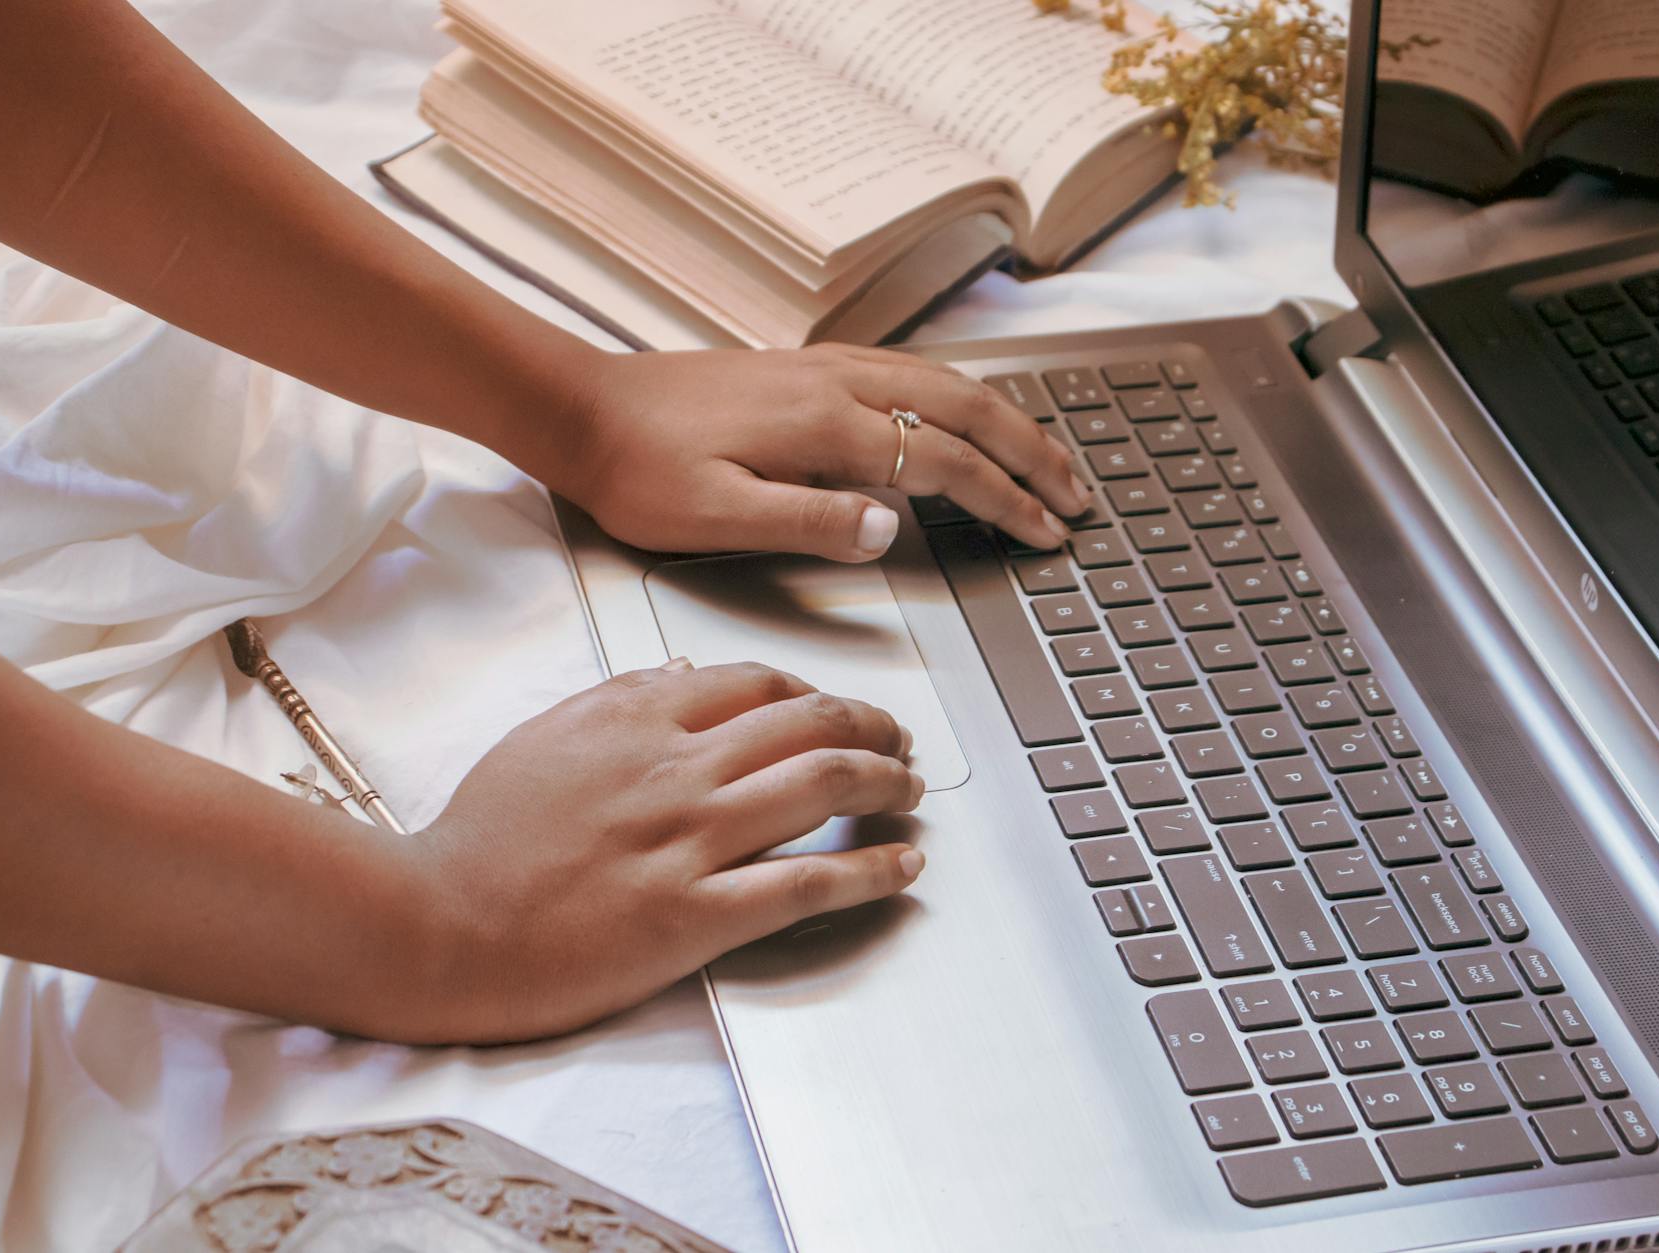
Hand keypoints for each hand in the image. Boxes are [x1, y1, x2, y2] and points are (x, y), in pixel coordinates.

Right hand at [406, 661, 922, 1043]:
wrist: (435, 924)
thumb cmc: (478, 839)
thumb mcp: (544, 738)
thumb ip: (622, 698)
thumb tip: (687, 673)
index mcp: (636, 718)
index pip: (758, 684)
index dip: (816, 695)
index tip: (836, 711)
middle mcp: (674, 768)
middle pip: (810, 725)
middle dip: (873, 728)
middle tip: (899, 743)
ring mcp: (688, 840)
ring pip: (823, 787)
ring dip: (888, 784)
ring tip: (911, 790)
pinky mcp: (694, 916)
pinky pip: (806, 884)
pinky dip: (871, 871)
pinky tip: (903, 866)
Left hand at [553, 343, 1091, 561]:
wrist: (581, 409)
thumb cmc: (638, 471)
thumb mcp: (714, 517)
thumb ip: (807, 521)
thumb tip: (890, 528)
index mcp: (823, 426)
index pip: (944, 463)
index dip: (1005, 500)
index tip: (1047, 532)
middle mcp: (836, 383)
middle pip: (964, 410)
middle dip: (1030, 453)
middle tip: (1077, 493)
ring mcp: (823, 367)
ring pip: (942, 382)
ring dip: (1004, 419)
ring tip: (1045, 455)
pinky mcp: (805, 366)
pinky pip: (908, 370)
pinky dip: (960, 394)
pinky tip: (965, 411)